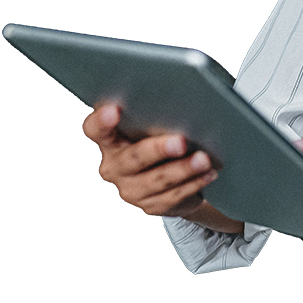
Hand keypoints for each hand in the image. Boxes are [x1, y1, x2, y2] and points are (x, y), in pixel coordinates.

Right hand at [82, 103, 217, 217]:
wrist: (168, 171)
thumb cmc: (159, 133)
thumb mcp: (152, 120)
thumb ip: (155, 111)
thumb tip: (183, 98)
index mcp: (108, 139)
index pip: (95, 129)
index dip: (101, 121)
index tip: (114, 110)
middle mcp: (113, 166)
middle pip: (133, 158)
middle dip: (159, 149)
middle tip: (181, 141)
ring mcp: (130, 188)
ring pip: (157, 180)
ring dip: (184, 169)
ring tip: (204, 159)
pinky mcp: (150, 205)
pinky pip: (173, 196)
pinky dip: (193, 183)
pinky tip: (208, 173)